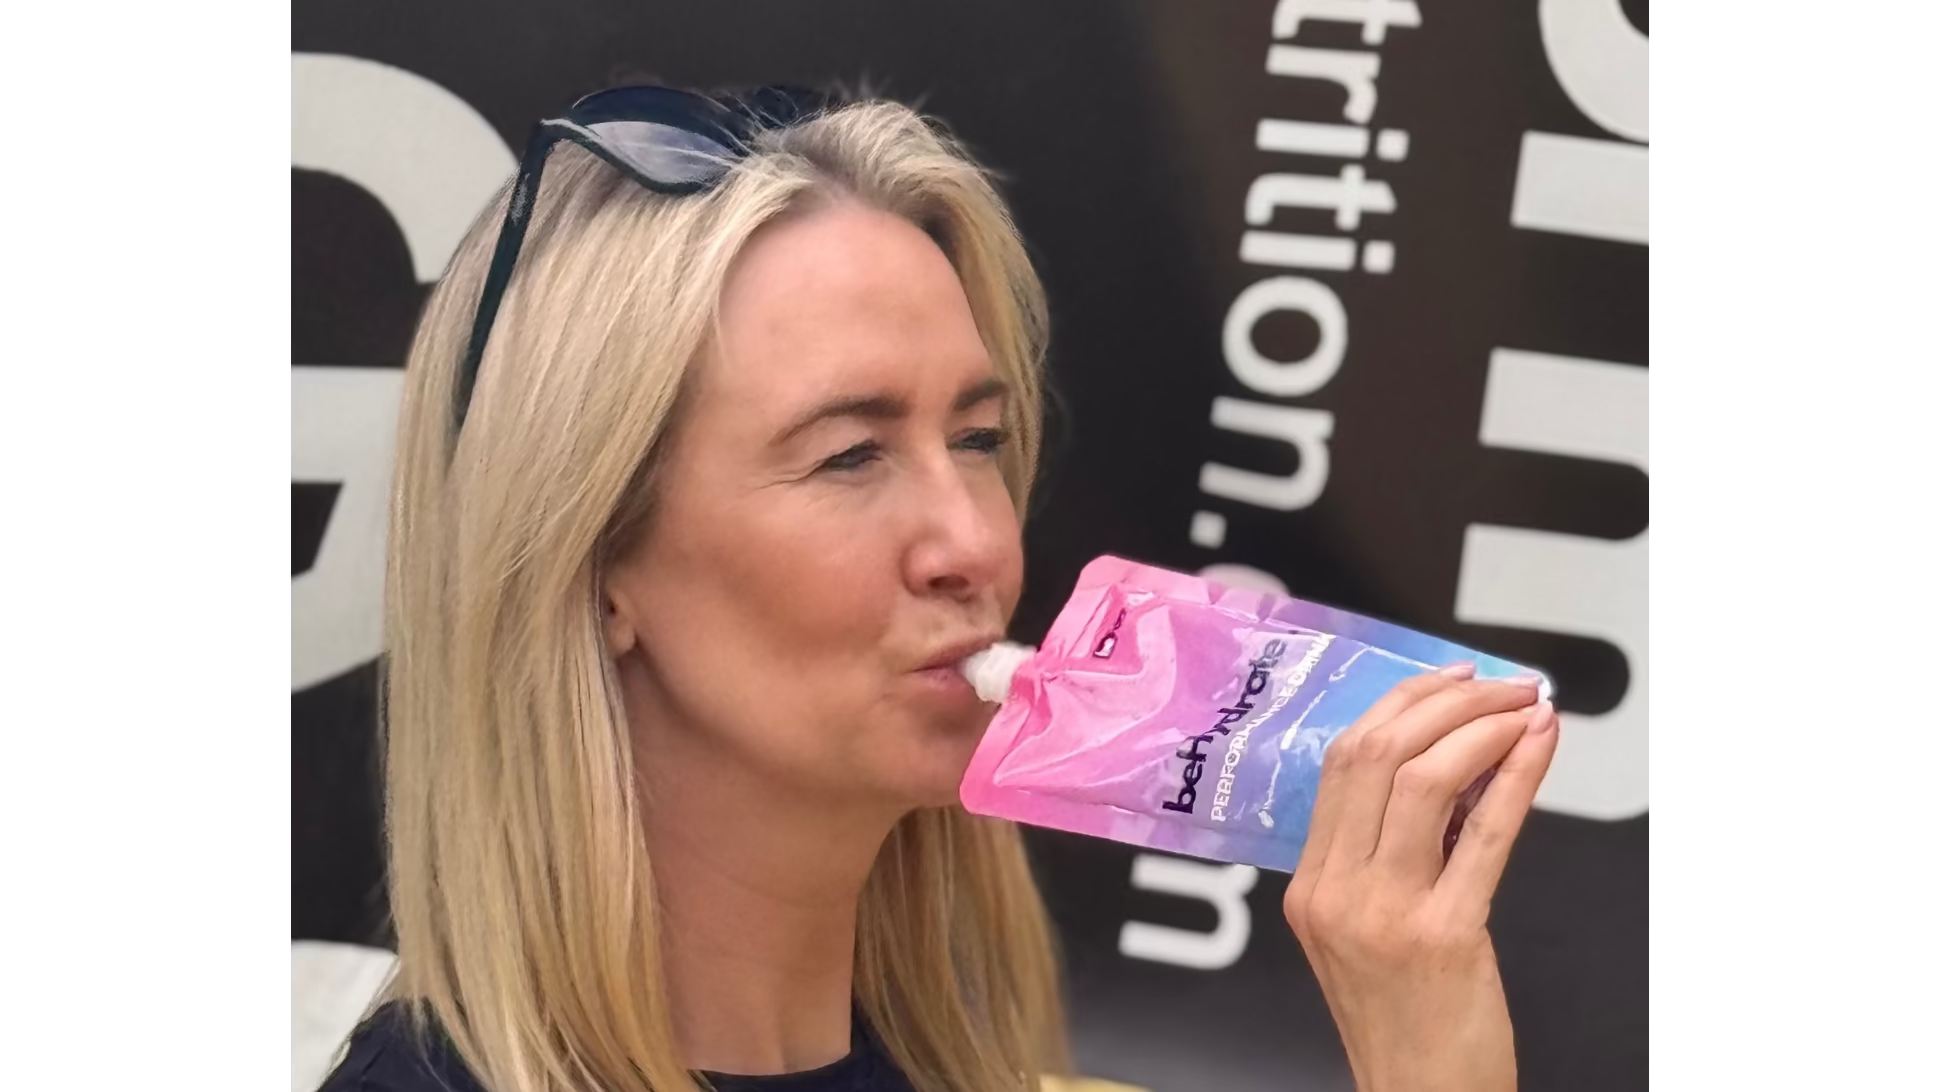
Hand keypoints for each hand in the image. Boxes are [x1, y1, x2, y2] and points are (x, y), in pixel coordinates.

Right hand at [1283, 665, 1557, 1091]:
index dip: (1399, 706)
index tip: (1446, 682)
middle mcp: (1334, 892)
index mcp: (1308, 886)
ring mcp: (1382, 913)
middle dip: (1444, 704)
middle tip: (1498, 687)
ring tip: (1523, 711)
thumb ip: (1386, 855)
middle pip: (1374, 757)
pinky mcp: (1442, 936)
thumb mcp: (1364, 930)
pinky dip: (1516, 778)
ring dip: (1481, 729)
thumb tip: (1446, 768)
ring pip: (1421, 781)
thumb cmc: (1404, 1023)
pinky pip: (1482, 835)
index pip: (1340, 763)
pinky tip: (1538, 747)